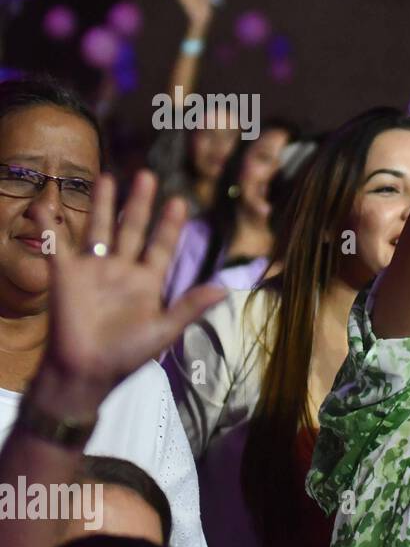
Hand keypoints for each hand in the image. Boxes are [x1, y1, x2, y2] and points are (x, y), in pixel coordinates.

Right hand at [33, 172, 226, 419]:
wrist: (86, 371)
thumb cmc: (127, 355)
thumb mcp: (164, 329)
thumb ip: (191, 305)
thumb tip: (225, 288)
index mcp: (147, 281)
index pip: (162, 246)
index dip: (170, 225)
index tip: (180, 201)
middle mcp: (121, 270)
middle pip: (132, 229)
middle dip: (140, 203)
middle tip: (147, 175)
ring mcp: (93, 269)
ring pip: (100, 228)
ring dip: (104, 204)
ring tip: (109, 176)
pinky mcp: (65, 274)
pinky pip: (57, 244)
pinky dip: (51, 225)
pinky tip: (47, 203)